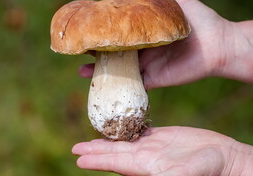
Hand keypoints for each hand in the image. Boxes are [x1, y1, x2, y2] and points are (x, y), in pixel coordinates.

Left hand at [72, 126, 251, 175]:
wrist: (222, 158)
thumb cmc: (209, 169)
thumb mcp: (186, 173)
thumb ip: (170, 175)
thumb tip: (153, 175)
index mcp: (148, 166)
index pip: (116, 163)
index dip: (97, 160)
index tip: (79, 158)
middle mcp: (146, 157)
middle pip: (115, 153)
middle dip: (95, 151)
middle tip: (76, 148)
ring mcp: (152, 146)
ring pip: (123, 142)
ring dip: (106, 141)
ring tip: (91, 139)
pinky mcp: (160, 137)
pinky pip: (138, 132)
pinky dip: (125, 130)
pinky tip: (117, 128)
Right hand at [80, 0, 248, 88]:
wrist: (218, 45)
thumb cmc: (200, 21)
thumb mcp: (178, 2)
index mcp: (147, 35)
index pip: (122, 35)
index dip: (106, 34)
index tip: (89, 32)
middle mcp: (144, 51)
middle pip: (116, 54)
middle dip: (98, 54)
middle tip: (79, 52)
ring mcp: (148, 66)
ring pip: (120, 71)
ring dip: (101, 72)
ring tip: (81, 71)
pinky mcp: (155, 79)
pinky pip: (134, 84)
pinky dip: (118, 85)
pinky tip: (102, 85)